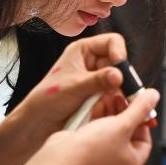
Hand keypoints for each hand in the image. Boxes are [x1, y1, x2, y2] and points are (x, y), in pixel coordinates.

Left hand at [13, 33, 127, 131]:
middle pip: (119, 61)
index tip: (121, 70)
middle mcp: (92, 61)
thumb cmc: (49, 99)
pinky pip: (116, 93)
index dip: (120, 53)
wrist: (39, 123)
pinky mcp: (100, 94)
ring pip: (120, 78)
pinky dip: (117, 99)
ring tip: (119, 101)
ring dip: (120, 89)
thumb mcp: (75, 87)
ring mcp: (97, 78)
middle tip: (126, 90)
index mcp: (83, 50)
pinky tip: (113, 107)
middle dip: (123, 75)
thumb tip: (119, 75)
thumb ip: (98, 80)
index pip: (112, 41)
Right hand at [59, 89, 157, 164]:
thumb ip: (140, 109)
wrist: (63, 156)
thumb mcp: (122, 124)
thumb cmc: (92, 148)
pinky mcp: (89, 151)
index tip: (138, 105)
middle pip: (128, 133)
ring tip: (109, 96)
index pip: (145, 139)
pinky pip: (99, 132)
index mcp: (132, 163)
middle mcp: (118, 163)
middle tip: (122, 97)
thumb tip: (154, 97)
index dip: (143, 120)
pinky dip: (100, 118)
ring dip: (112, 112)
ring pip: (113, 130)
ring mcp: (103, 158)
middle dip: (125, 112)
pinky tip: (99, 105)